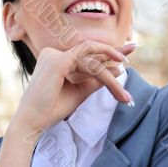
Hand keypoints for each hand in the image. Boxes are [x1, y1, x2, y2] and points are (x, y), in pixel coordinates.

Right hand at [11, 40, 135, 131]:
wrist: (33, 121)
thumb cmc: (52, 108)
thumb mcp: (79, 92)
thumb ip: (95, 80)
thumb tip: (117, 70)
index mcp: (56, 59)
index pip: (85, 53)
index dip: (104, 53)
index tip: (123, 56)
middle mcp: (54, 53)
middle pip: (90, 51)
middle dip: (113, 50)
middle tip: (133, 46)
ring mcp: (55, 54)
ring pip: (91, 59)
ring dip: (109, 71)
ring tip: (125, 82)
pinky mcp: (59, 60)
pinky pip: (87, 62)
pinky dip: (102, 69)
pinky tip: (116, 71)